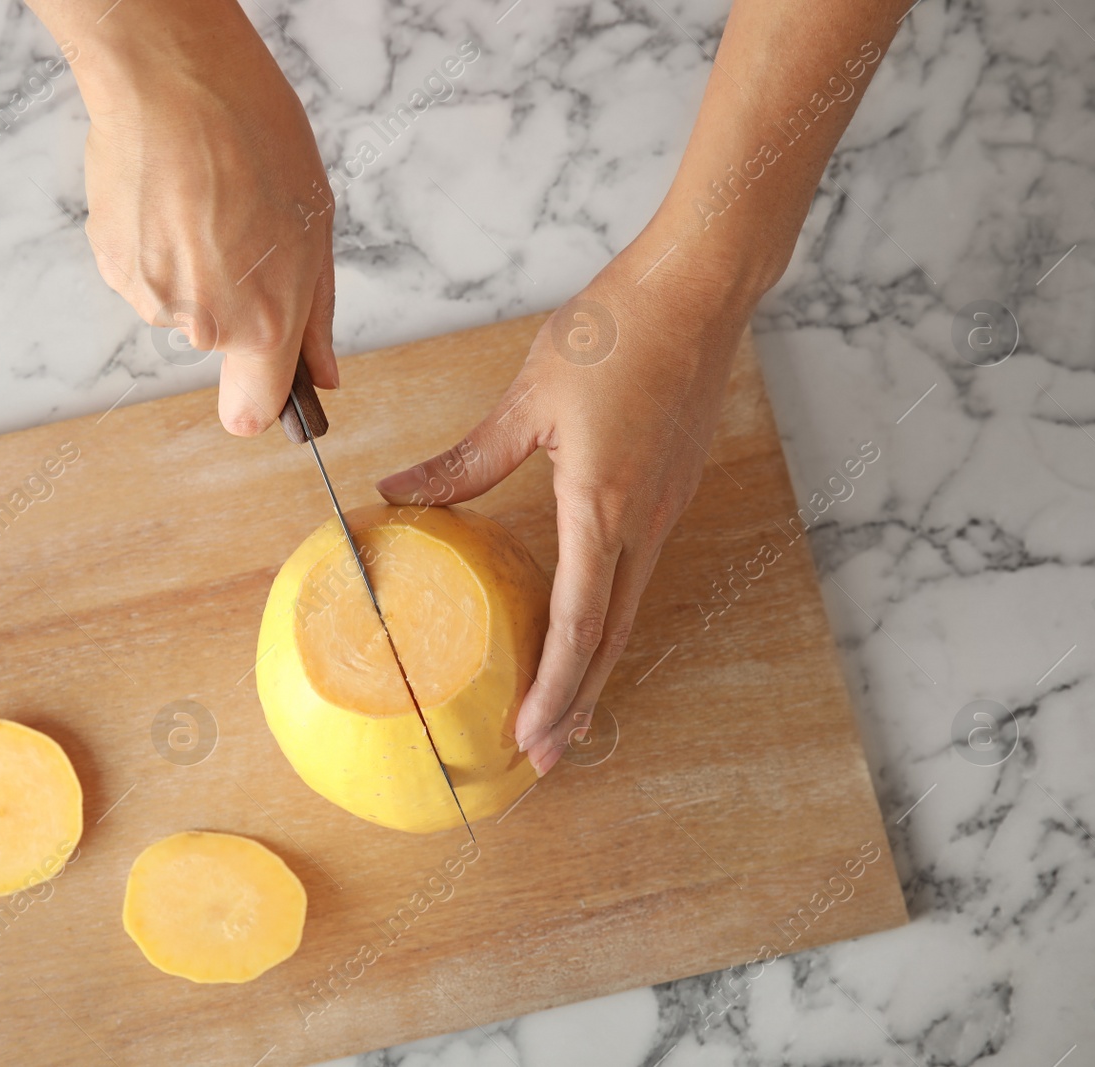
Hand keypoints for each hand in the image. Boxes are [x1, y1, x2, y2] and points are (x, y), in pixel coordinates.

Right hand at [75, 9, 336, 434]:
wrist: (170, 77)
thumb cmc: (252, 136)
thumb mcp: (316, 227)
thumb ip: (316, 315)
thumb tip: (324, 374)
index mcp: (263, 321)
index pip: (254, 412)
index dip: (264, 404)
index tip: (270, 392)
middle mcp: (202, 324)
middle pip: (222, 345)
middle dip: (236, 302)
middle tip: (244, 230)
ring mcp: (150, 298)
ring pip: (183, 307)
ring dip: (194, 269)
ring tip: (203, 202)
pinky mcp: (111, 267)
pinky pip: (146, 278)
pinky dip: (156, 247)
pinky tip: (168, 197)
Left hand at [375, 234, 759, 775]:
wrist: (697, 292)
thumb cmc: (614, 334)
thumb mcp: (526, 400)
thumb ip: (465, 463)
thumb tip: (397, 496)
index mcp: (603, 507)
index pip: (578, 622)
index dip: (553, 688)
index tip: (528, 738)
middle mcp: (642, 523)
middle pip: (610, 639)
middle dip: (578, 705)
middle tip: (547, 760)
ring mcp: (664, 511)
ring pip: (627, 612)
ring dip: (596, 670)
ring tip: (568, 717)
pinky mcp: (670, 494)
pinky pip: (636, 575)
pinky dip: (610, 620)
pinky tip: (588, 630)